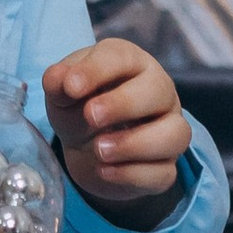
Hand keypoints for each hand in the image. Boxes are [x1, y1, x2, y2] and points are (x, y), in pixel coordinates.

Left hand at [41, 36, 191, 224]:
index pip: (122, 57)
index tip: (71, 87)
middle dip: (124, 104)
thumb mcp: (62, 92)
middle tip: (90, 116)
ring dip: (135, 144)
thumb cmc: (79, 107)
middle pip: (159, 91)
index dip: (96, 70)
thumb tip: (58, 78)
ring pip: (175, 134)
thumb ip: (58, 82)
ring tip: (98, 149)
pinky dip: (133, 174)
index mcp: (131, 63)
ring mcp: (169, 129)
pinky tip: (104, 170)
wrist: (86, 148)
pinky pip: (164, 172)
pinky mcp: (166, 166)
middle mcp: (159, 92)